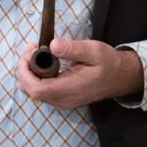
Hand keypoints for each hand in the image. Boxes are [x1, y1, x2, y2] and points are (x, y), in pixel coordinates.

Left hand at [17, 39, 143, 110]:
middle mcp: (63, 100)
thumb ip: (72, 49)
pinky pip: (41, 90)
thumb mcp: (93, 51)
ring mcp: (62, 101)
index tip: (30, 51)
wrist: (121, 77)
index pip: (35, 89)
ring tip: (37, 52)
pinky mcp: (63, 98)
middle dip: (24, 68)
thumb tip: (53, 45)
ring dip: (29, 71)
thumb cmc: (109, 64)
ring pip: (32, 91)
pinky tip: (43, 61)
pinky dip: (36, 76)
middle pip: (29, 90)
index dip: (25, 71)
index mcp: (69, 90)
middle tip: (33, 48)